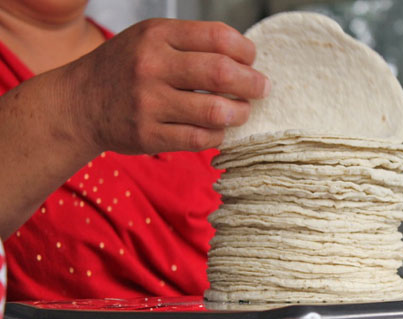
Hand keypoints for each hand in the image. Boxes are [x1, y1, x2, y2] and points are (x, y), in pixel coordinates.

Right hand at [68, 18, 269, 155]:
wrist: (78, 103)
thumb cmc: (124, 69)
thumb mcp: (149, 39)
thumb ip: (190, 44)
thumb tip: (244, 60)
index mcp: (157, 36)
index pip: (218, 37)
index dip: (246, 51)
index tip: (252, 61)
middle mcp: (152, 66)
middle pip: (222, 74)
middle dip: (253, 83)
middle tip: (263, 88)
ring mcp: (149, 103)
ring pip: (215, 111)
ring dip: (240, 113)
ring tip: (242, 111)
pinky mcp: (148, 135)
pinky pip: (200, 139)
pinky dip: (218, 135)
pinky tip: (219, 129)